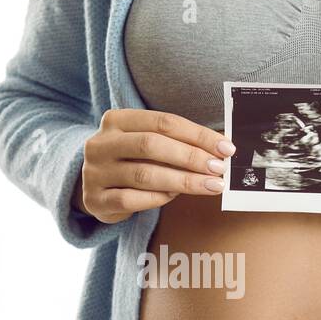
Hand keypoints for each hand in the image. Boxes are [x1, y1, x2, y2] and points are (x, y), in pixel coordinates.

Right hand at [78, 110, 232, 223]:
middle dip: (191, 157)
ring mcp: (95, 172)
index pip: (163, 122)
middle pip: (151, 145)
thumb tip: (221, 148)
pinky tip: (175, 197)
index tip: (226, 148)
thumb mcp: (146, 144)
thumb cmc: (131, 162)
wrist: (94, 188)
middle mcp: (101, 143)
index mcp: (116, 120)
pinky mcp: (95, 199)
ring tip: (209, 185)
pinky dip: (158, 198)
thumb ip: (176, 143)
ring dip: (183, 181)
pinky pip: (131, 200)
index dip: (197, 135)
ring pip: (144, 174)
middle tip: (219, 169)